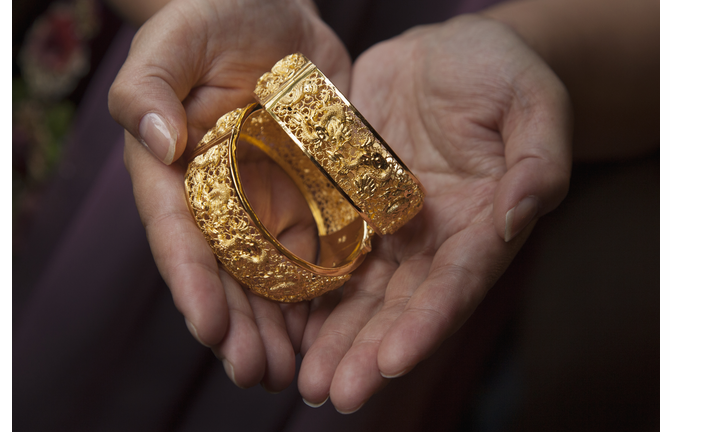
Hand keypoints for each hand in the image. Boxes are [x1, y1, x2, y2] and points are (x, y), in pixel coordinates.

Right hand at [108, 0, 350, 391]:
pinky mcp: (310, 194)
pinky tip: (332, 328)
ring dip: (279, 327)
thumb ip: (148, 86)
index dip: (192, 282)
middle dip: (238, 326)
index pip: (179, 235)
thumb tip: (158, 144)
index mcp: (177, 174)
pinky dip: (321, 291)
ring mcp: (267, 202)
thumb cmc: (211, 19)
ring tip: (292, 372)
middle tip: (256, 373)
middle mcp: (219, 200)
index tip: (209, 326)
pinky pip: (315, 248)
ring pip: (270, 276)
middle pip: (226, 273)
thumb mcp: (173, 39)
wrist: (272, 15)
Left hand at [297, 15, 571, 411]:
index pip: (455, 284)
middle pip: (400, 304)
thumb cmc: (500, 70)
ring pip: (358, 291)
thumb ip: (538, 162)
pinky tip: (279, 322)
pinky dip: (304, 287)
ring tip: (304, 379)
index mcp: (481, 225)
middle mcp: (433, 239)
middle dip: (367, 351)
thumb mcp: (533, 103)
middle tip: (333, 393)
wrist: (445, 52)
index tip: (392, 362)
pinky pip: (324, 249)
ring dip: (332, 337)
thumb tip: (521, 216)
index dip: (426, 324)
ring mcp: (388, 226)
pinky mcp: (350, 204)